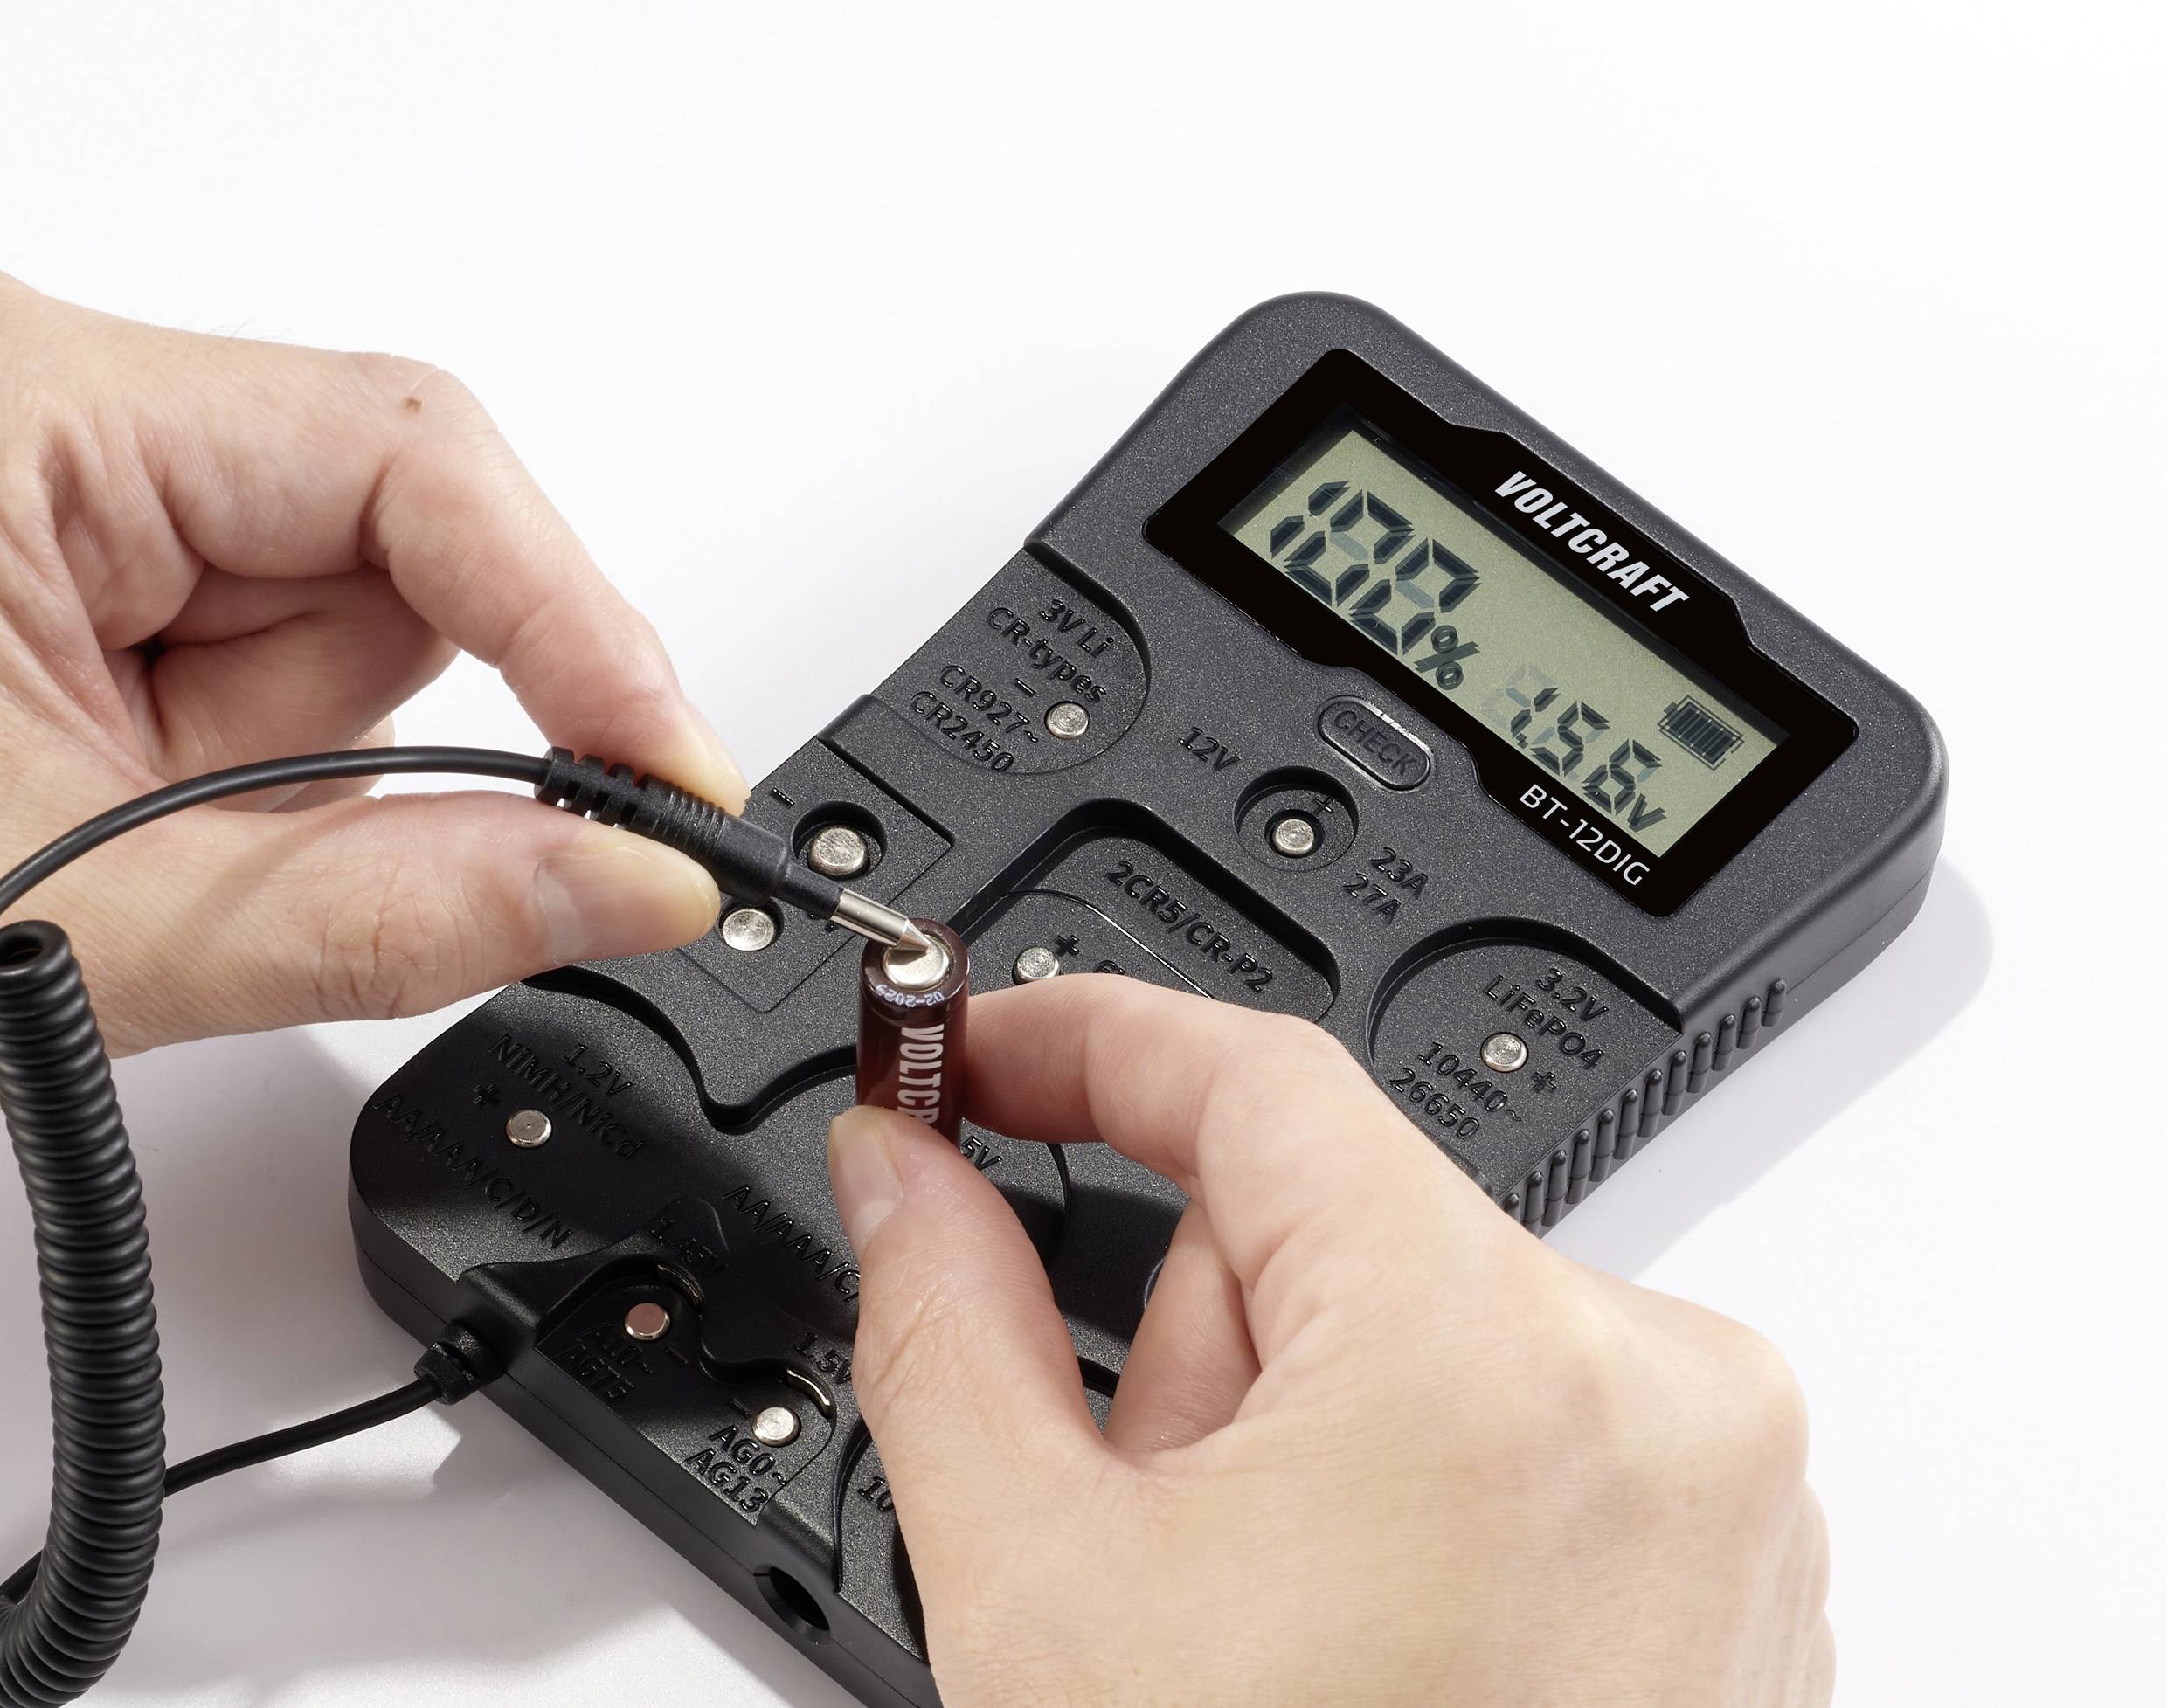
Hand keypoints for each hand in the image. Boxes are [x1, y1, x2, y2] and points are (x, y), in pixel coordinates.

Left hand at [0, 276, 741, 1051]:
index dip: (578, 622)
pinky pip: (264, 658)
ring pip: (336, 623)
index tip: (669, 773)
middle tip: (261, 859)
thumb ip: (390, 905)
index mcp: (37, 415)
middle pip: (389, 552)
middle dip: (364, 734)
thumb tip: (633, 881)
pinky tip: (128, 811)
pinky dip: (243, 769)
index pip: (413, 462)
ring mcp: (78, 495)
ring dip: (285, 767)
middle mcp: (67, 421)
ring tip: (127, 846)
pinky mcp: (83, 570)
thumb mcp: (84, 912)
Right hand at [828, 980, 1832, 1706]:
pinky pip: (1522, 1402)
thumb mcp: (1046, 1591)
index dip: (1080, 1039)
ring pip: (1418, 1312)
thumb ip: (946, 1324)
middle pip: (1329, 1217)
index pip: (1250, 1071)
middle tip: (1150, 1517)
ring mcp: (1715, 1467)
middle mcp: (1649, 1379)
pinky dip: (1412, 1471)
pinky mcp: (1733, 1535)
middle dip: (1201, 1329)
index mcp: (1481, 1349)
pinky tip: (1366, 1624)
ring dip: (1302, 1417)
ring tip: (1268, 1613)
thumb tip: (897, 1168)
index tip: (974, 1046)